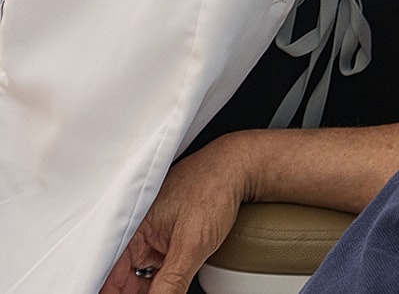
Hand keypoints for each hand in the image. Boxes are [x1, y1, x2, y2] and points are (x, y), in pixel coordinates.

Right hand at [99, 136, 253, 293]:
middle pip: (120, 280)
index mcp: (131, 228)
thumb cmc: (213, 188)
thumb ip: (170, 284)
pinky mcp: (166, 242)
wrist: (239, 168)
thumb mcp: (192, 245)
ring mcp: (151, 238)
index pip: (107, 275)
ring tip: (162, 290)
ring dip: (142, 291)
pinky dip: (156, 285)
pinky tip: (164, 291)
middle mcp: (136, 233)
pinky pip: (152, 271)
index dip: (112, 293)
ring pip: (136, 279)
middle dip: (129, 293)